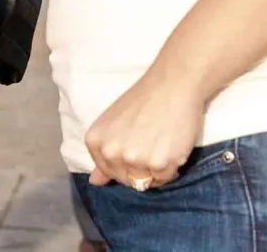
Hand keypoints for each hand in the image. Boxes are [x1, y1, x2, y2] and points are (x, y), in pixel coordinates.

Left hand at [84, 69, 206, 190]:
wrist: (172, 84)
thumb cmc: (143, 100)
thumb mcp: (113, 122)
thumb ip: (103, 153)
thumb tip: (94, 182)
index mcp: (95, 142)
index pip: (109, 172)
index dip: (125, 163)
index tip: (136, 145)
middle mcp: (111, 152)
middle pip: (127, 180)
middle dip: (141, 169)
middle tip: (151, 143)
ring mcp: (134, 159)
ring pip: (147, 182)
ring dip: (157, 169)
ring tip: (162, 143)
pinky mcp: (159, 163)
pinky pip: (166, 179)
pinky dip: (172, 167)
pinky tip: (172, 145)